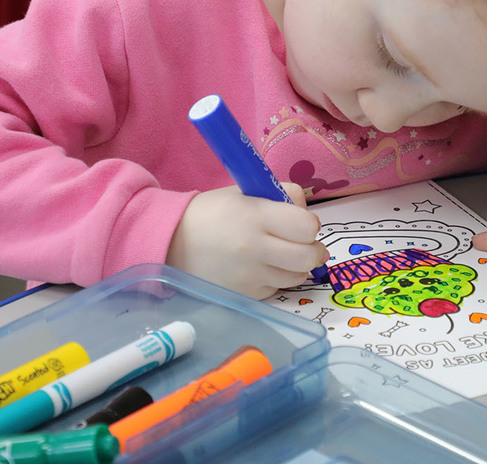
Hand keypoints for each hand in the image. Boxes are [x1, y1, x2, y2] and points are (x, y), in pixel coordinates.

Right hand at [166, 183, 326, 298]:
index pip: (307, 226)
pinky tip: (261, 266)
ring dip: (297, 265)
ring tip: (282, 254)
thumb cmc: (213, 212)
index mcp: (255, 216)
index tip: (300, 222)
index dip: (309, 224)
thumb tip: (308, 214)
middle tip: (303, 242)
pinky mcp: (246, 295)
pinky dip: (277, 278)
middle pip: (309, 257)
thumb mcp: (245, 192)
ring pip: (298, 277)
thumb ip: (281, 197)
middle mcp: (255, 249)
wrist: (172, 242)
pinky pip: (277, 288)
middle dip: (313, 249)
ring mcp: (250, 276)